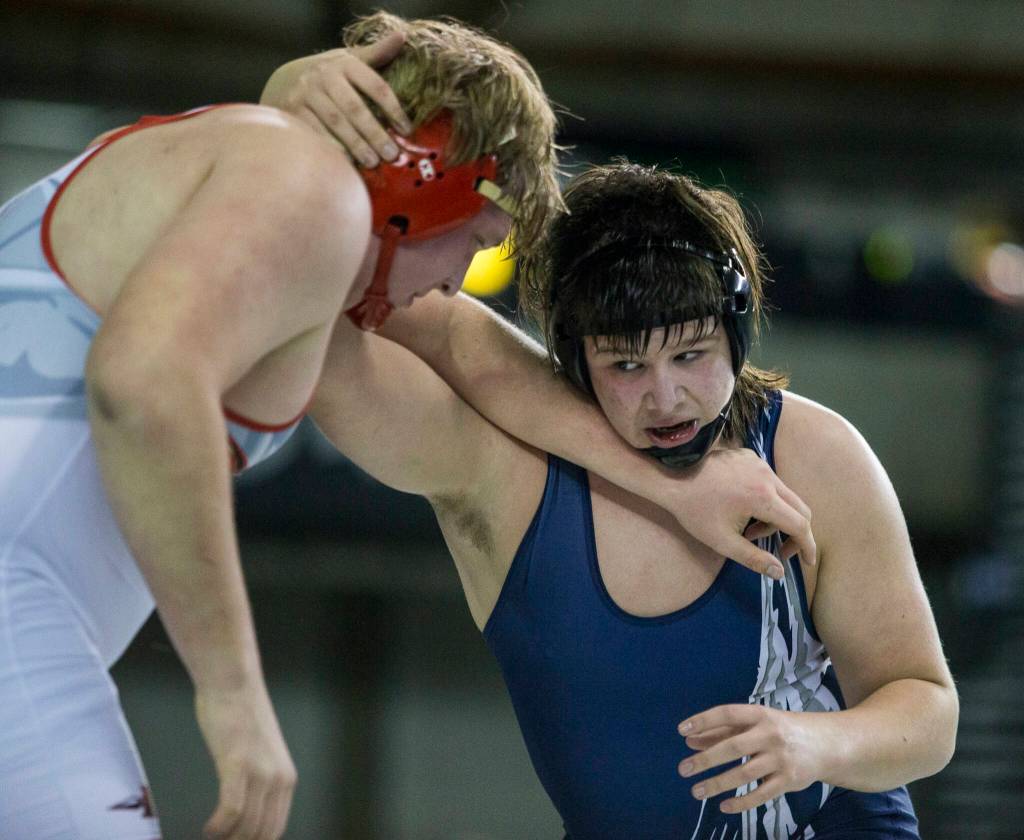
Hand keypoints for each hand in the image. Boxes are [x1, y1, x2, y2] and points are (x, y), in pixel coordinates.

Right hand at [196, 684, 296, 839]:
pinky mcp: (238, 763)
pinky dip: (218, 827)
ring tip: (212, 838)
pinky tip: (208, 829)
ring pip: (246, 828)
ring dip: (225, 839)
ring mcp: (260, 772)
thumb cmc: (240, 715)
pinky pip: (231, 810)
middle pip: (260, 834)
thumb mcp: (259, 756)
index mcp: (286, 779)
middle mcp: (279, 779)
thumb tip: (244, 814)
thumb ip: (257, 783)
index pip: (275, 830)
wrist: (233, 683)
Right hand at [261, 31, 411, 167]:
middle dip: (375, 133)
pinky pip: (316, 133)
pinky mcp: (292, 111)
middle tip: (392, 154)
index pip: (375, 85)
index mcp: (344, 63)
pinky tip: (348, 163)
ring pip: (335, 123)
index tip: (406, 130)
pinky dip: (333, 148)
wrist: (285, 81)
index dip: (393, 108)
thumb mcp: (350, 60)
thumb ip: (376, 54)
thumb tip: (401, 37)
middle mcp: (323, 76)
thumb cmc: (329, 75)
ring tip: (373, 162)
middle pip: (355, 108)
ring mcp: (306, 93)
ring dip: (356, 145)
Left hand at [674, 448, 814, 578]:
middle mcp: (767, 477)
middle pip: (799, 508)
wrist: (671, 479)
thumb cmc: (695, 512)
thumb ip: (755, 559)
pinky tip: (743, 509)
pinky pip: (769, 482)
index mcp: (763, 498)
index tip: (808, 561)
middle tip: (781, 550)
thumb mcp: (723, 542)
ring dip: (776, 517)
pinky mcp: (750, 457)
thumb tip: (780, 573)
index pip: (800, 525)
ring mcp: (759, 464)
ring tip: (749, 531)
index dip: (807, 546)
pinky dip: (765, 499)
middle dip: (795, 532)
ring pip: (784, 495)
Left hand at [677, 704, 827, 812]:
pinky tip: (723, 806)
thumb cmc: (779, 730)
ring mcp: (781, 759)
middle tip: (683, 769)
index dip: (704, 721)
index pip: (728, 714)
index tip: (681, 730)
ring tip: (696, 791)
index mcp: (760, 715)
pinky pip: (761, 794)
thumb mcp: (754, 724)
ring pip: (744, 774)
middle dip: (706, 759)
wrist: (825, 744)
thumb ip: (722, 731)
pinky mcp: (789, 781)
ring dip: (717, 784)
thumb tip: (690, 741)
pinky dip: (741, 802)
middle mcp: (770, 735)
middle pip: (734, 747)